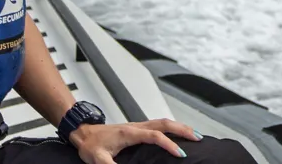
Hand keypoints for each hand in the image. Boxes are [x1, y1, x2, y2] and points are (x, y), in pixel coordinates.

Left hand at [69, 119, 202, 162]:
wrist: (84, 132)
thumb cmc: (91, 144)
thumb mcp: (98, 159)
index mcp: (130, 133)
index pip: (156, 136)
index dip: (169, 144)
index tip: (180, 154)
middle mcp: (137, 126)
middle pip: (165, 123)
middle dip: (183, 129)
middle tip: (198, 138)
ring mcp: (139, 125)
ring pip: (164, 121)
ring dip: (180, 126)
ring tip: (194, 134)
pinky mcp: (138, 127)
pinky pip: (160, 124)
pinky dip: (173, 127)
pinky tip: (177, 133)